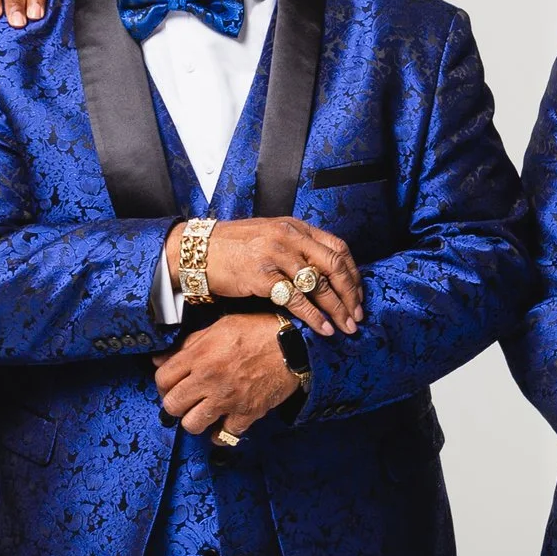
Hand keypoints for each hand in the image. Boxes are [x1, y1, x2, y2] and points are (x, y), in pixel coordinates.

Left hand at [153, 312, 302, 437]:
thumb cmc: (258, 331)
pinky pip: (224, 436)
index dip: (163, 382)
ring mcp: (227, 399)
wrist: (294, 345)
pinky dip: (221, 433)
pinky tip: (222, 423)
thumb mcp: (219, 327)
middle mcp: (209, 379)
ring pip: (192, 424)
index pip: (162, 378)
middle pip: (172, 405)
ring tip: (202, 411)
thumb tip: (161, 359)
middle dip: (175, 403)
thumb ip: (189, 344)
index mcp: (200, 356)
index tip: (170, 383)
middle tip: (185, 399)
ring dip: (195, 419)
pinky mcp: (246, 413)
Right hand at [166, 216, 363, 335]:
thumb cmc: (233, 247)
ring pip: (318, 284)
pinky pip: (296, 299)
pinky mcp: (261, 275)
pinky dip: (314, 317)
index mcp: (295, 226)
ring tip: (346, 327)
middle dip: (351, 294)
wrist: (197, 251)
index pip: (337, 248)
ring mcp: (275, 254)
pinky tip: (323, 328)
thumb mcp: (270, 236)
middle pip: (334, 266)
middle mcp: (289, 237)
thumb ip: (297, 247)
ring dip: (337, 309)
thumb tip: (324, 272)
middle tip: (358, 316)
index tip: (358, 294)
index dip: (353, 273)